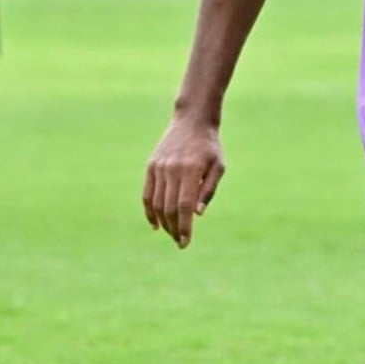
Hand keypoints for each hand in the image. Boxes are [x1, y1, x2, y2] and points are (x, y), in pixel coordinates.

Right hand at [142, 116, 225, 248]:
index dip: (184, 226)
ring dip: (163, 223)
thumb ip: (208, 190)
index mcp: (191, 170)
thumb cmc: (209, 146)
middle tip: (180, 241)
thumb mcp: (218, 166)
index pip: (185, 205)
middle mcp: (172, 169)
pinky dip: (149, 211)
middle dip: (174, 228)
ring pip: (157, 203)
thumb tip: (197, 214)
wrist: (192, 121)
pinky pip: (147, 194)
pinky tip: (156, 224)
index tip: (185, 242)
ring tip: (172, 234)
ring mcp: (159, 168)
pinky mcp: (150, 167)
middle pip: (169, 207)